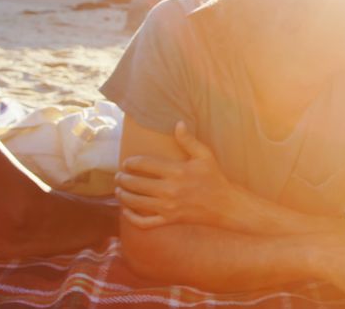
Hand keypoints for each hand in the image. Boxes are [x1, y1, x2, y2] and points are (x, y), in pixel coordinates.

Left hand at [117, 121, 234, 229]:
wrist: (225, 204)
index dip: (131, 162)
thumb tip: (178, 123)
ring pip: (136, 202)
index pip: (144, 164)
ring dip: (123, 195)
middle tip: (119, 175)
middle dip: (123, 178)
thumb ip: (189, 140)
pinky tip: (126, 210)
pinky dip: (131, 218)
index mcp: (177, 171)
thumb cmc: (214, 178)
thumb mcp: (205, 155)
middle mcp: (169, 189)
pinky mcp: (169, 220)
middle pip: (136, 183)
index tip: (127, 162)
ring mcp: (168, 207)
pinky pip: (144, 222)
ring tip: (119, 190)